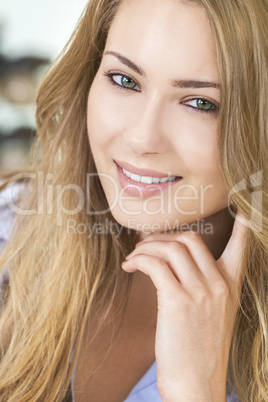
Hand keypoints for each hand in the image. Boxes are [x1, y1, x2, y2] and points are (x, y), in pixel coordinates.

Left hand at [121, 211, 247, 401]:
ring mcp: (201, 292)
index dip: (241, 222)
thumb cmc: (198, 348)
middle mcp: (219, 284)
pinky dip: (139, 259)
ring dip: (147, 247)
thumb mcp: (212, 312)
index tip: (241, 204)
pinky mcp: (178, 301)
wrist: (196, 384)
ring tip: (134, 258)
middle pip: (191, 238)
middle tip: (146, 246)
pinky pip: (155, 264)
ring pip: (171, 248)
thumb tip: (175, 260)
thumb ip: (202, 284)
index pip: (242, 244)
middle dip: (164, 236)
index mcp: (231, 285)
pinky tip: (130, 266)